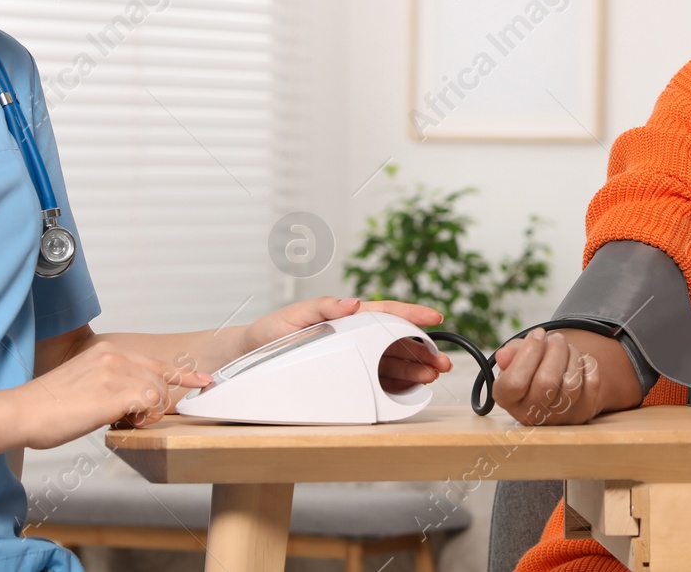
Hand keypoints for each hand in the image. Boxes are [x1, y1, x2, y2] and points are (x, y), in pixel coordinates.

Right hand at [13, 339, 212, 447]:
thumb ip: (112, 384)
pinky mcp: (116, 392)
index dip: (182, 375)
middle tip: (127, 419)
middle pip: (159, 381)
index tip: (202, 381)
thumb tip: (132, 401)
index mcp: (107, 351)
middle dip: (152, 405)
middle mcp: (114, 356)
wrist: (22, 412)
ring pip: (157, 393)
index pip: (155, 363)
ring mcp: (116, 372)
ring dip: (145, 413)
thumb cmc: (47, 407)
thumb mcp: (84, 383)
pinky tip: (121, 421)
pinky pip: (149, 404)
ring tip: (117, 420)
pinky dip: (142, 417)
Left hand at [238, 297, 452, 392]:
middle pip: (396, 340)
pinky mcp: (346, 375)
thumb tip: (353, 302)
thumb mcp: (293, 316)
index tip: (434, 317)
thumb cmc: (271, 332)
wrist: (249, 357)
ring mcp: (353, 355)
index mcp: (346, 317)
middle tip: (441, 361)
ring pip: (391, 360)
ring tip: (430, 376)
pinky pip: (377, 378)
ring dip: (414, 368)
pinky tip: (410, 388)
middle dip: (422, 349)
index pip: (385, 312)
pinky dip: (397, 383)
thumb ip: (322, 308)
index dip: (411, 314)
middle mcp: (355, 335)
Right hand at [492, 328, 620, 425]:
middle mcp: (529, 415)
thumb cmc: (531, 366)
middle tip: (556, 337)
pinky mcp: (581, 415)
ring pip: (571, 383)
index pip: (515, 382)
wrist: (555, 384)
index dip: (528, 353)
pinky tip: (579, 361)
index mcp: (506, 399)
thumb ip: (510, 354)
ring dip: (573, 356)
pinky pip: (592, 384)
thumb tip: (504, 355)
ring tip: (567, 348)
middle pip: (546, 381)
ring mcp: (557, 418)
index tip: (538, 333)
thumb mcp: (516, 357)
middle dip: (555, 350)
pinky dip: (588, 365)